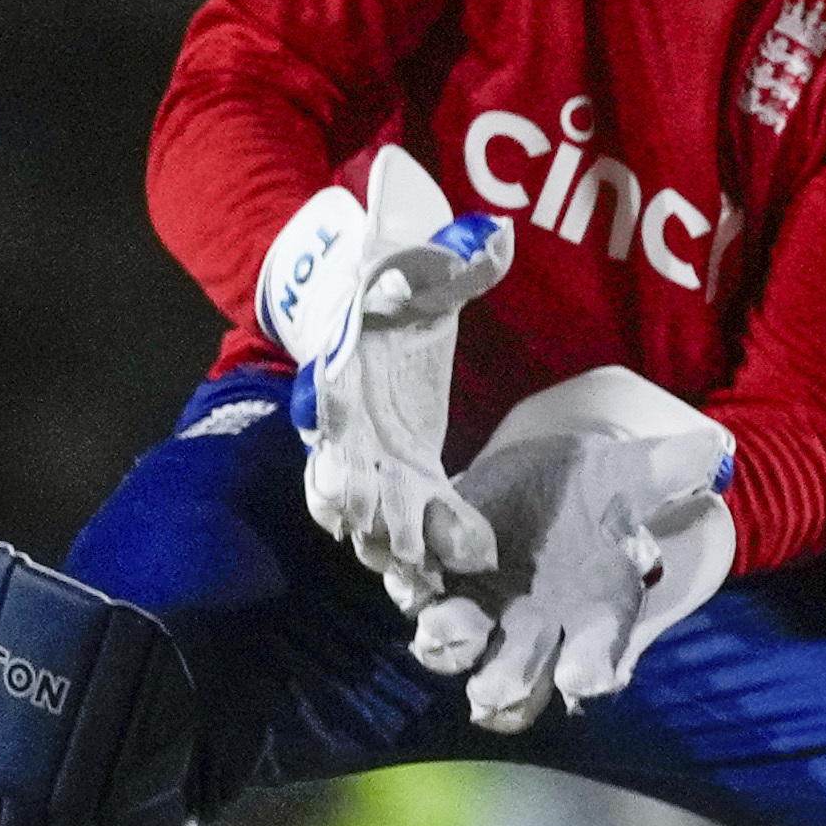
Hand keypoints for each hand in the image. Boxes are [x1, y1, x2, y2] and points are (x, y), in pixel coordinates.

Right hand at [264, 144, 511, 615]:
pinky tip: (432, 589)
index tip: (337, 430)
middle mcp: (346, 421)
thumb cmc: (401, 286)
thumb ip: (458, 257)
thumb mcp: (427, 267)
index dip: (331, 406)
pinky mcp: (401, 481)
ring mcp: (368, 458)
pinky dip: (414, 556)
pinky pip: (401, 525)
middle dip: (353, 499)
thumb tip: (495, 236)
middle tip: (370, 524)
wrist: (376, 309)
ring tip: (409, 576)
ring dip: (383, 542)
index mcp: (345, 361)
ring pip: (364, 511)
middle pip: (340, 466)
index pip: (330, 388)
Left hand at [415, 363, 737, 730]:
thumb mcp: (637, 473)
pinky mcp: (433, 579)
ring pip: (458, 651)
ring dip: (447, 647)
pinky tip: (409, 571)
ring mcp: (478, 612)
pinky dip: (409, 585)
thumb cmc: (602, 490)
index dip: (591, 673)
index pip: (596, 662)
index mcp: (594, 617)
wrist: (544, 478)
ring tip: (438, 634)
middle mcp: (533, 631)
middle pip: (517, 680)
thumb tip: (714, 453)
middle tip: (492, 693)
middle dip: (504, 687)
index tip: (583, 679)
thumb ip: (672, 468)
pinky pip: (416, 590)